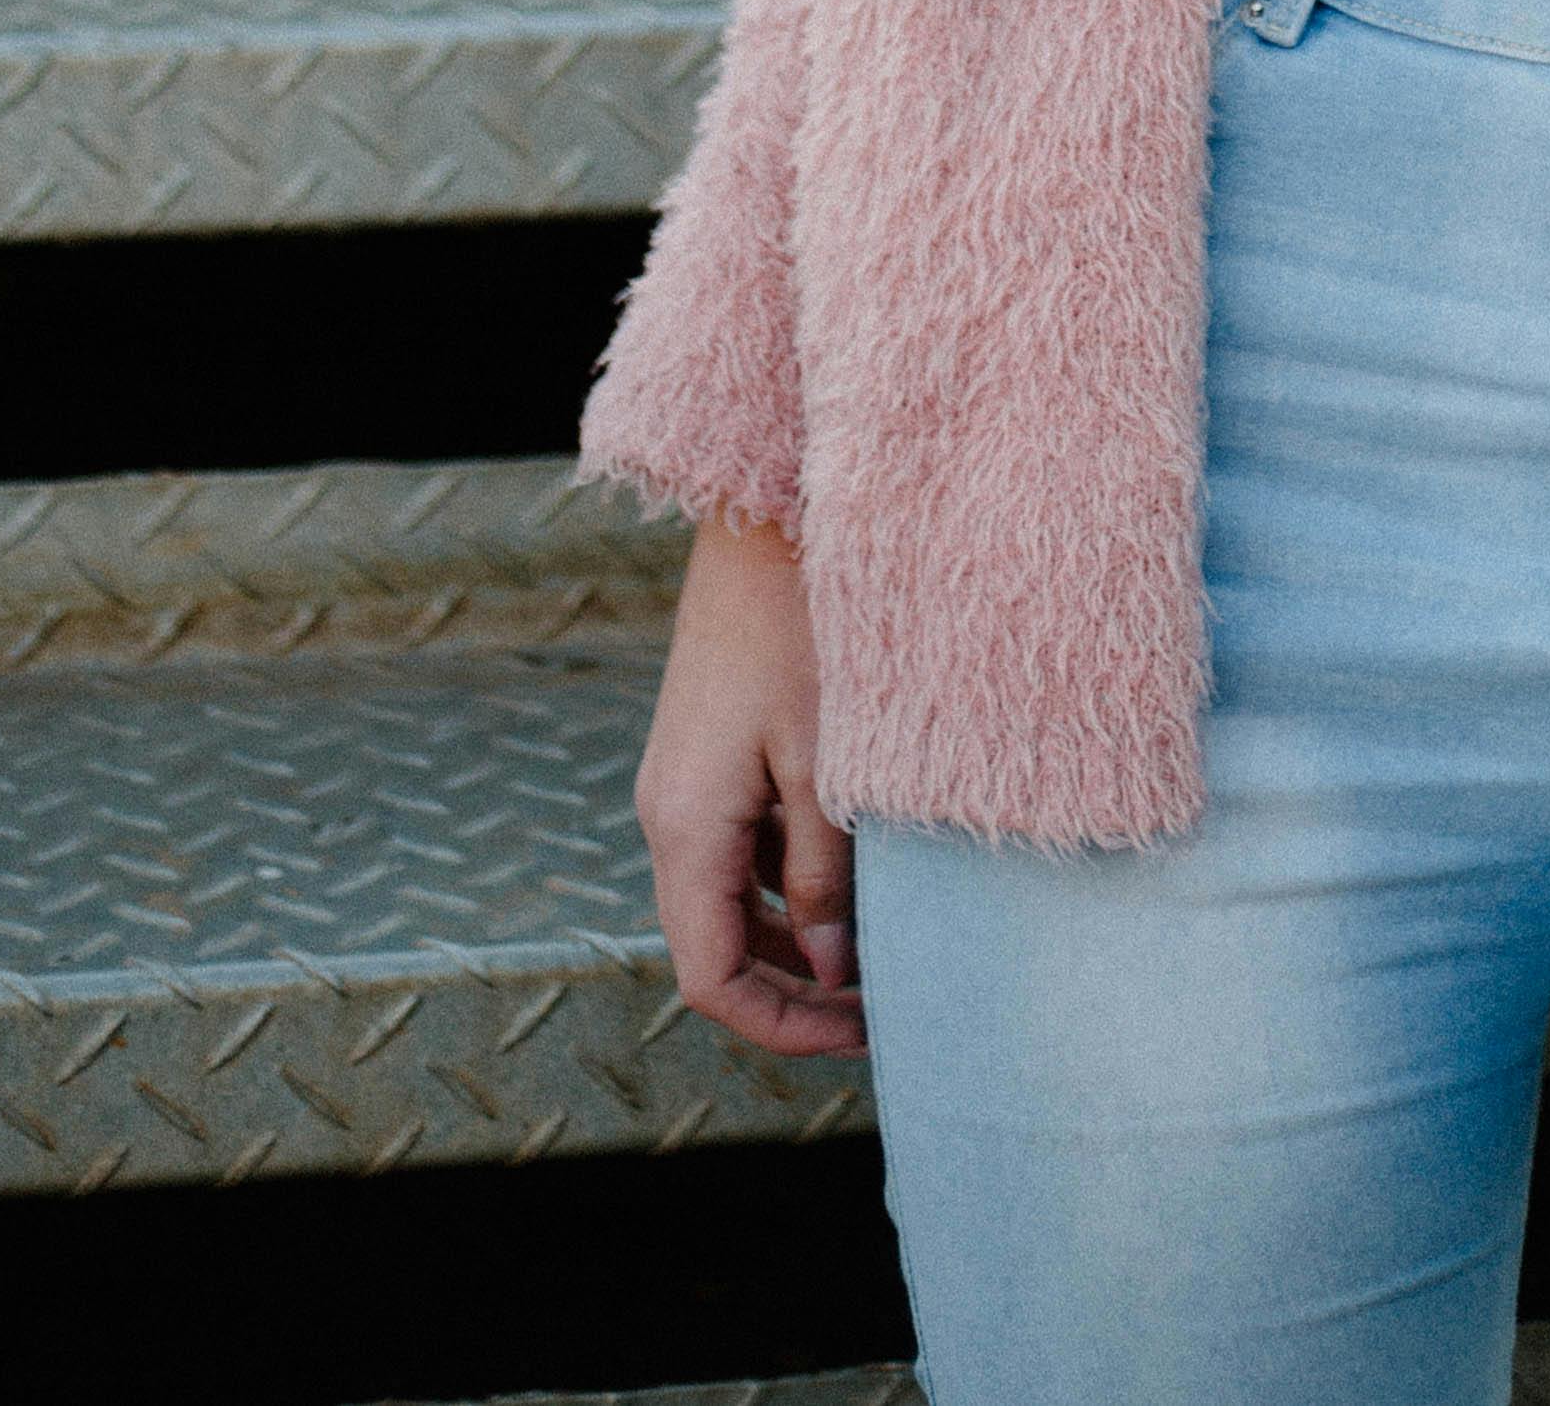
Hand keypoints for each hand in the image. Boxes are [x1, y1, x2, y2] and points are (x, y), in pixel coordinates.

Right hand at [635, 512, 865, 1057]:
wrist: (764, 515)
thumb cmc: (804, 632)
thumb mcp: (829, 766)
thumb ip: (822, 879)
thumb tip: (832, 971)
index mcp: (685, 830)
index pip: (711, 980)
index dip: (783, 1026)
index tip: (864, 1034)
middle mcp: (668, 815)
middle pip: (715, 948)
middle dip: (794, 990)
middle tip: (882, 1005)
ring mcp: (683, 782)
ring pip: (727, 900)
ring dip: (792, 938)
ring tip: (878, 949)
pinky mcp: (707, 752)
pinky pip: (737, 848)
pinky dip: (785, 880)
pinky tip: (851, 871)